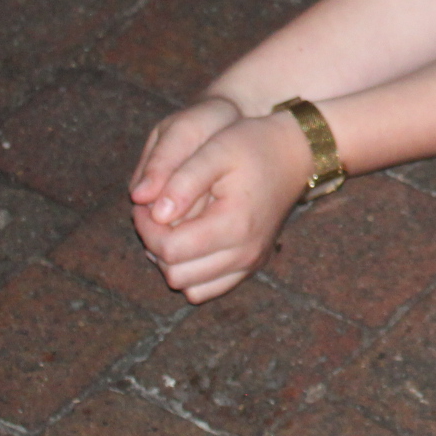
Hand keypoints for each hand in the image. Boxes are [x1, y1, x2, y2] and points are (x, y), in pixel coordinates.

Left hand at [127, 103, 305, 302]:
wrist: (292, 155)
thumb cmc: (252, 146)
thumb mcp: (215, 148)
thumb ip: (182, 179)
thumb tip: (154, 213)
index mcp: (235, 225)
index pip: (170, 249)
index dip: (146, 227)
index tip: (144, 203)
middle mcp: (245, 254)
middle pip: (176, 274)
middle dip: (156, 244)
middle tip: (155, 212)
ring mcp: (249, 263)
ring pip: (190, 287)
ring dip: (171, 261)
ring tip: (171, 226)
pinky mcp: (250, 266)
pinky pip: (207, 290)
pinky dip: (191, 272)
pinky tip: (188, 242)